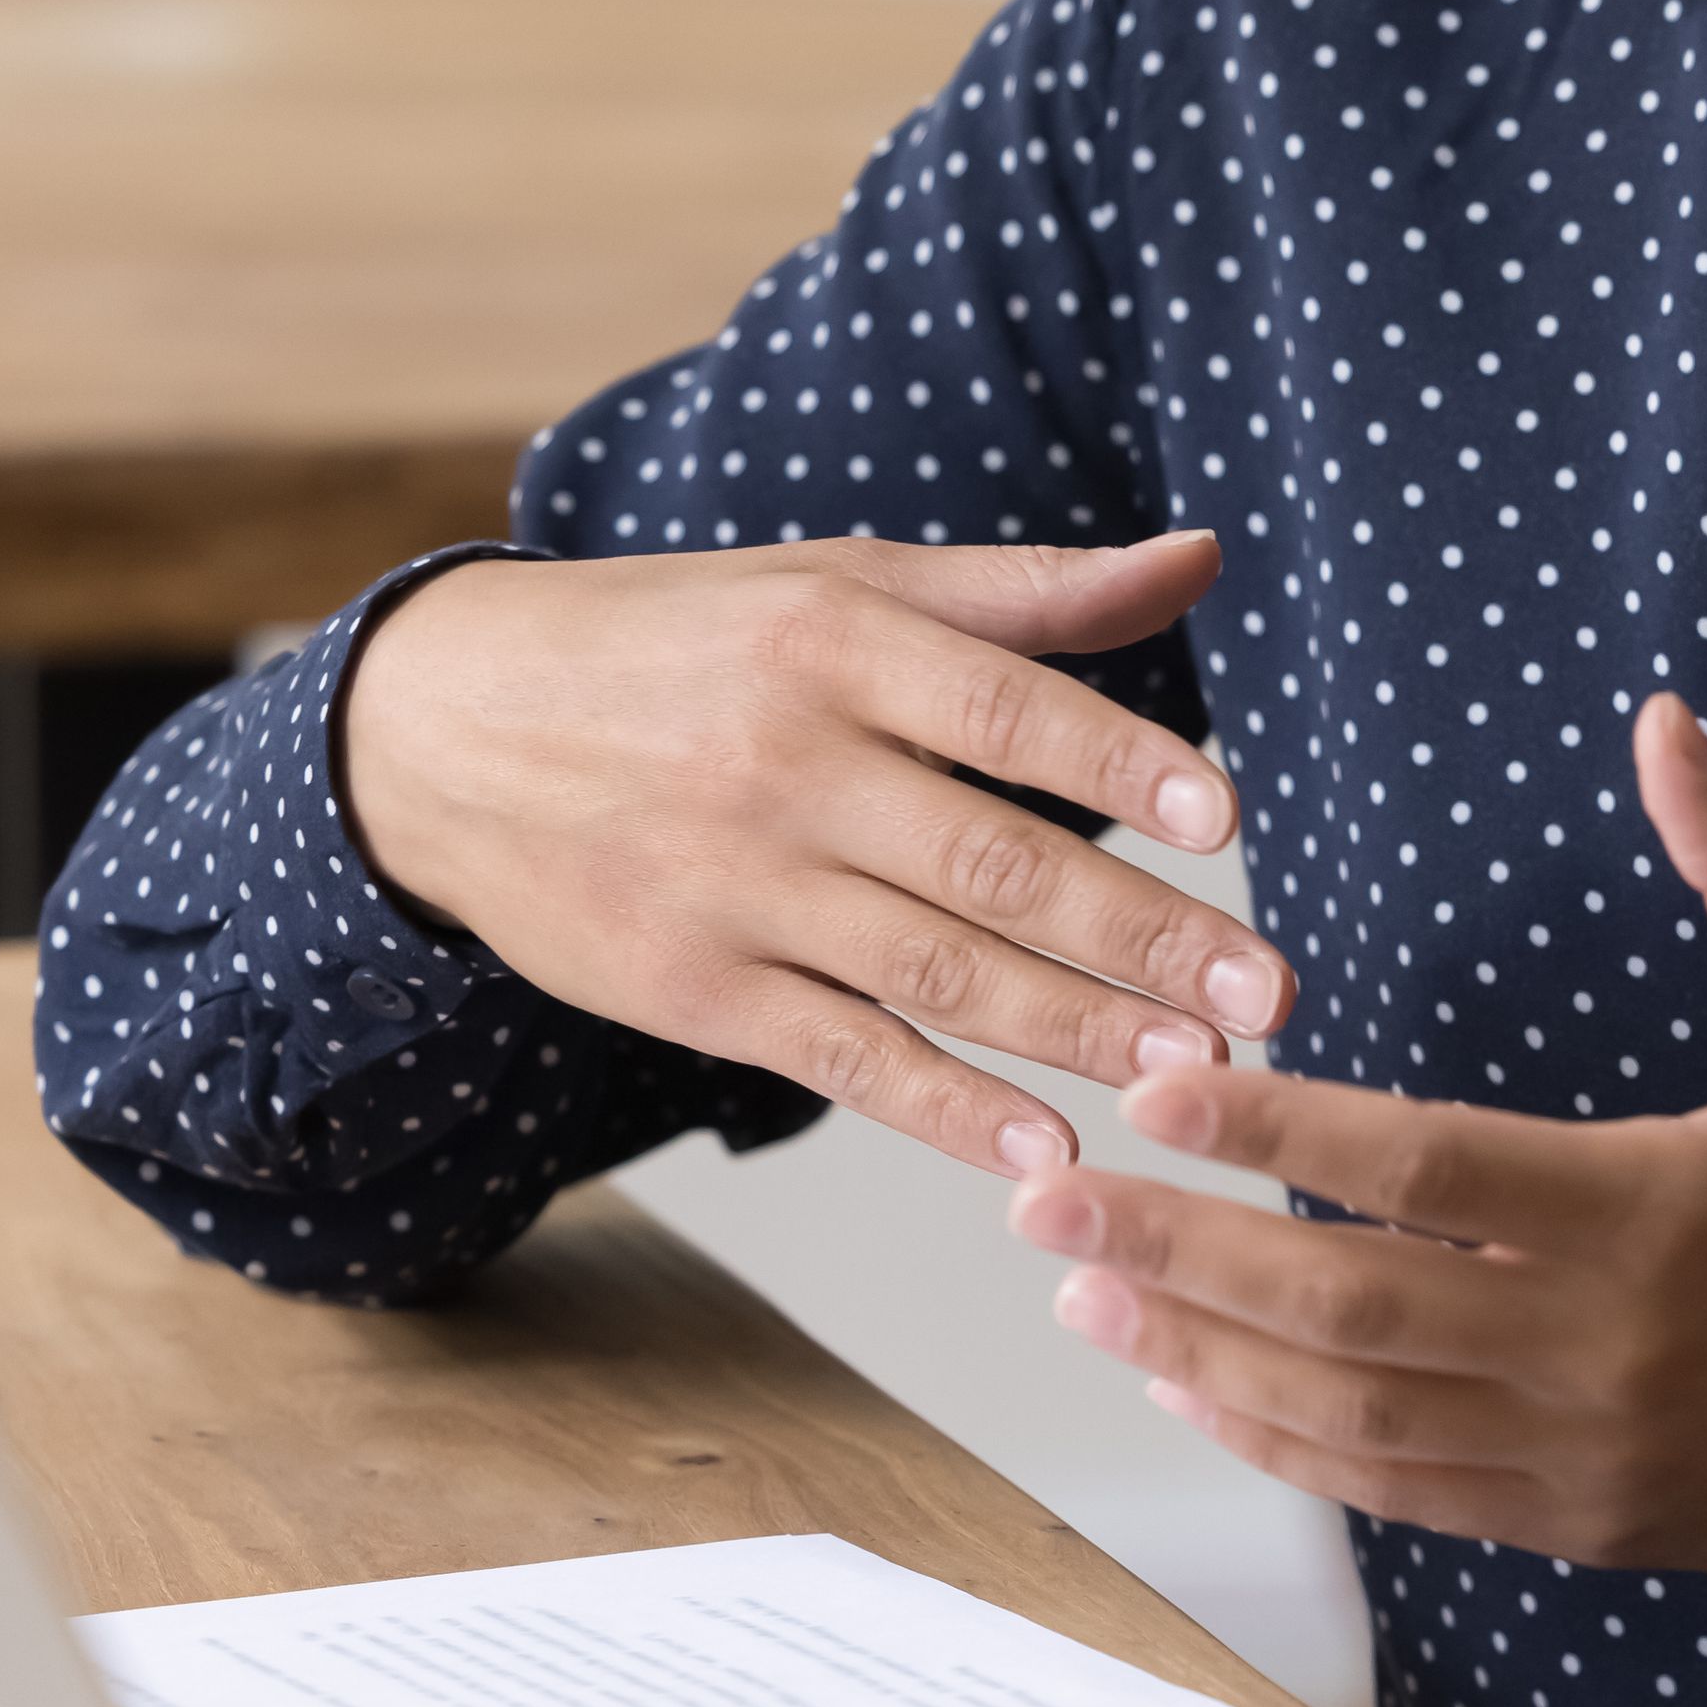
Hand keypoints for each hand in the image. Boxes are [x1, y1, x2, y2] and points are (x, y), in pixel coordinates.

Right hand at [333, 532, 1290, 1180]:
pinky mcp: (692, 989)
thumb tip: (1202, 555)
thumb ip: (1028, 593)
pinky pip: (840, 1056)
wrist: (439, 729)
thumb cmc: (682, 644)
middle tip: (1267, 993)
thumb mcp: (839, 583)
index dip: (1118, 764)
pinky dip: (945, 1110)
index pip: (1003, 709)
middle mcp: (786, 766)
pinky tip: (1042, 1151)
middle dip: (1141, 936)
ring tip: (1195, 1075)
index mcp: (833, 643)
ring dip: (1073, 1031)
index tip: (1225, 817)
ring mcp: (735, 886)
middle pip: (991, 863)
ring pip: (934, 971)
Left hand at [1026, 697, 1706, 1594]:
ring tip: (1088, 1298)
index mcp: (1655, 1206)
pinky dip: (1289, 1444)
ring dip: (1204, 1354)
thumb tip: (1666, 721)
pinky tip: (1208, 1389)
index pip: (1414, 1163)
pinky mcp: (1590, 1519)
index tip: (1155, 1087)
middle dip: (1176, 1253)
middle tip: (1047, 1207)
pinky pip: (1405, 1490)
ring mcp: (1587, 1449)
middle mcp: (1601, 1339)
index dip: (1271, 1125)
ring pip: (1348, 1414)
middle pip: (1338, 1301)